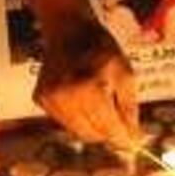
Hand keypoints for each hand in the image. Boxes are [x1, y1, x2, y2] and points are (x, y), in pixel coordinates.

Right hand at [33, 19, 139, 151]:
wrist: (68, 30)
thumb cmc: (100, 48)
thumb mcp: (125, 74)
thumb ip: (129, 109)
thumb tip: (133, 138)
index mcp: (90, 90)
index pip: (109, 129)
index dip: (123, 140)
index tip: (133, 144)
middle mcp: (66, 98)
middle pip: (92, 135)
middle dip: (108, 132)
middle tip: (118, 121)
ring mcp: (50, 100)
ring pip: (76, 131)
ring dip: (91, 125)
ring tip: (98, 103)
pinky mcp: (40, 99)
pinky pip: (63, 121)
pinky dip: (76, 116)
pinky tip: (81, 97)